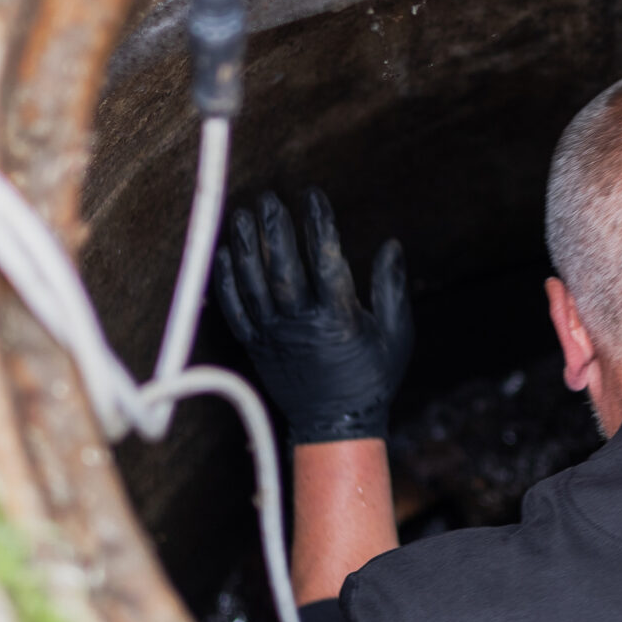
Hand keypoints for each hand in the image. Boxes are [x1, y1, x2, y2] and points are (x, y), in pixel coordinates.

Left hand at [215, 189, 411, 443]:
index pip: (325, 260)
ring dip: (245, 247)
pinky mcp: (255, 346)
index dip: (318, 225)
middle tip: (268, 198)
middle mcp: (300, 325)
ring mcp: (273, 336)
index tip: (313, 197)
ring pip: (253, 284)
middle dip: (274, 229)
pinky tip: (224, 256)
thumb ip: (392, 288)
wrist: (334, 424)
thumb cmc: (372, 378)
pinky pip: (235, 310)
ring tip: (241, 216)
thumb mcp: (396, 334)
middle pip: (282, 268)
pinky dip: (227, 282)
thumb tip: (391, 246)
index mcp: (338, 318)